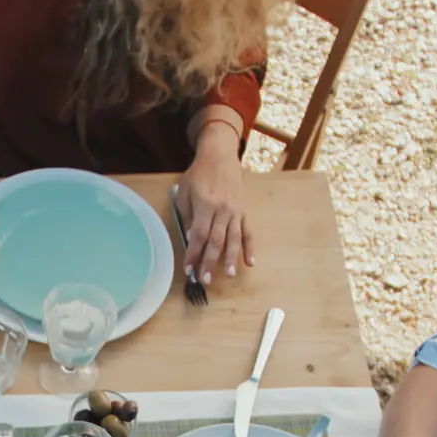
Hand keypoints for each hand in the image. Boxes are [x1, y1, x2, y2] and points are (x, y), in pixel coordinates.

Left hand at [175, 128, 251, 284]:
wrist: (220, 156)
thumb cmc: (198, 175)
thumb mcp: (185, 193)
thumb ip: (189, 216)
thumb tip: (193, 239)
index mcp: (206, 205)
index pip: (199, 235)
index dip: (194, 254)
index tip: (188, 269)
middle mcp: (223, 210)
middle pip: (217, 241)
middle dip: (211, 262)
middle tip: (206, 280)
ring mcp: (236, 211)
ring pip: (234, 239)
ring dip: (231, 258)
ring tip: (230, 275)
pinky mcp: (244, 211)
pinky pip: (248, 231)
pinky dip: (250, 247)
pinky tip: (250, 262)